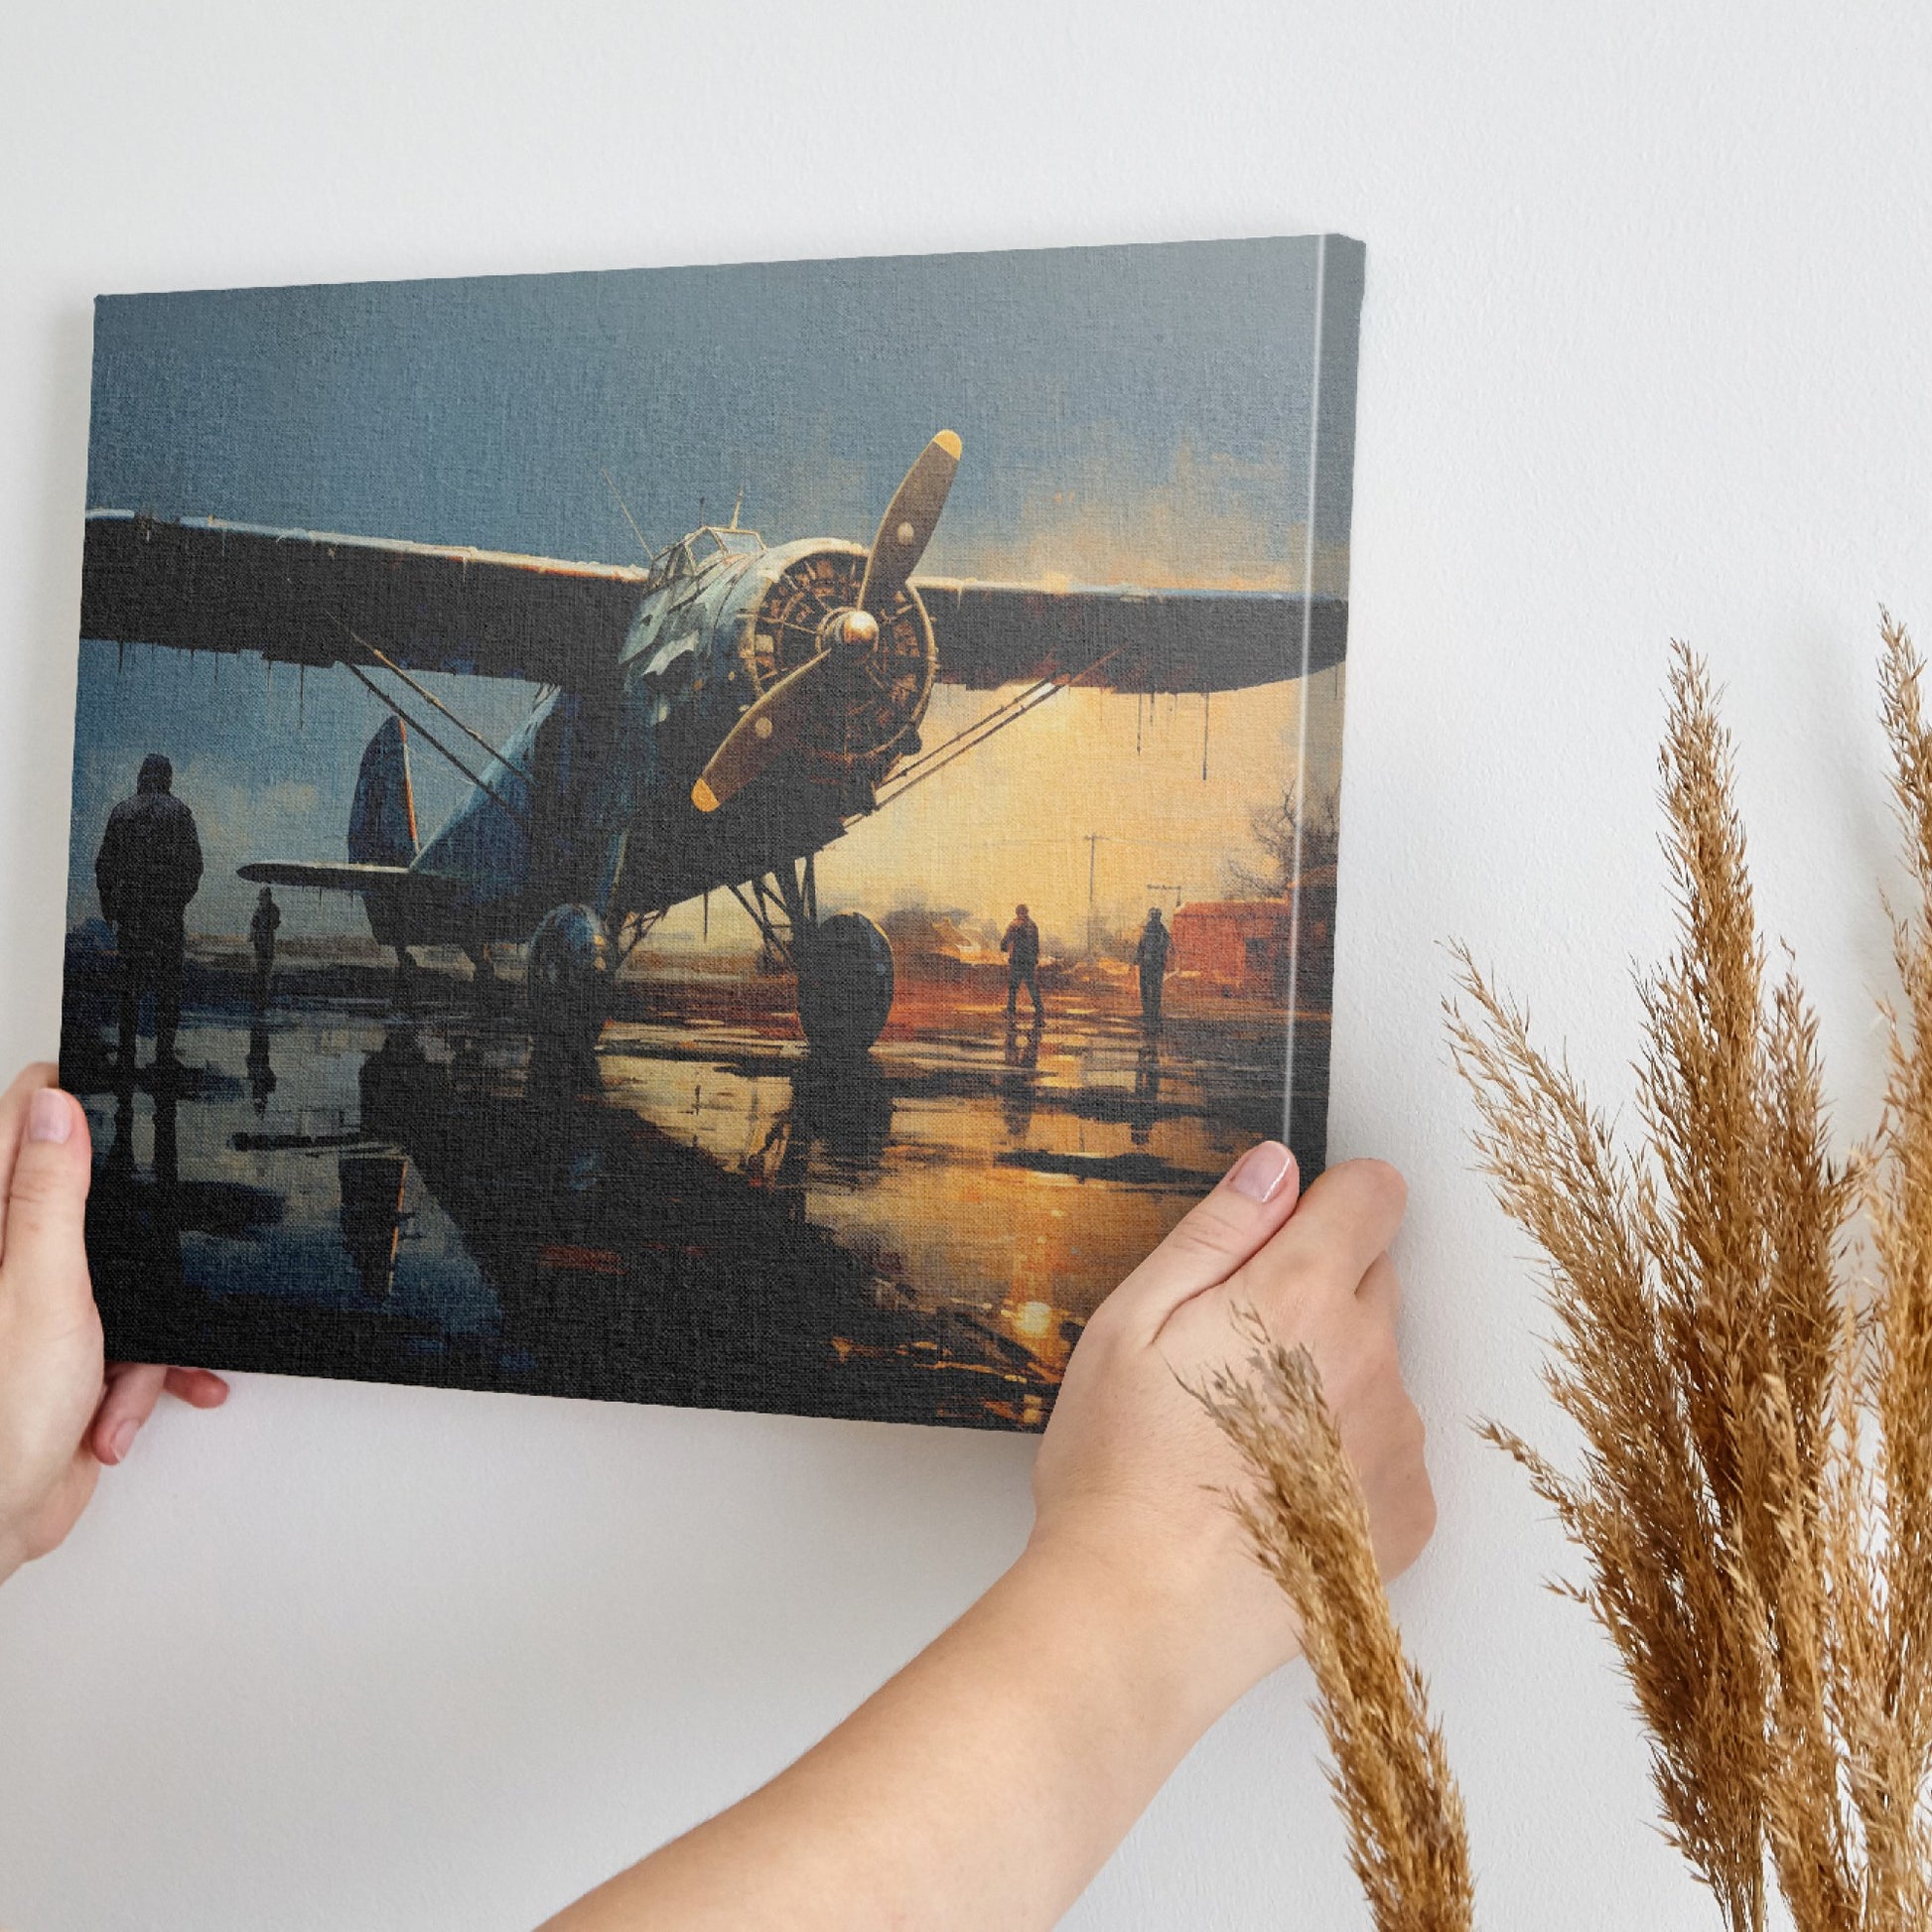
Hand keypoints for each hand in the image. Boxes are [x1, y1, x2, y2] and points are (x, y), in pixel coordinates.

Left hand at [0, 1064, 227, 1583]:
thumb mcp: (40, 1289)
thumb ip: (48, 1196)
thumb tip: (55, 1106)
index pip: (22, 1124)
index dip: (73, 1100)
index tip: (125, 1094)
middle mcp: (10, 1262)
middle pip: (84, 1195)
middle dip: (136, 1223)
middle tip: (162, 1226)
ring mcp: (40, 1309)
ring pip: (124, 1273)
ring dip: (147, 1325)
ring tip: (129, 1370)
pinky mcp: (70, 1354)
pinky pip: (132, 1338)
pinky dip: (144, 1373)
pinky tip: (132, 1405)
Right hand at [1029, 1144, 1433, 1722]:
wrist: (1142, 1617)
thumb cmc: (1120, 1472)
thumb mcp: (1131, 1322)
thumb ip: (1216, 1232)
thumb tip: (1274, 1167)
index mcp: (1301, 1296)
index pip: (1374, 1194)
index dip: (1327, 1201)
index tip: (1283, 1234)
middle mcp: (1371, 1359)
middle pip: (1374, 1279)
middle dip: (1316, 1292)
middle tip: (1230, 1353)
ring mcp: (1397, 1441)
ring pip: (1378, 1368)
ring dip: (1331, 1379)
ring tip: (1242, 1438)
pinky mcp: (1407, 1515)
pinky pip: (1388, 1450)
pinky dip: (1346, 1457)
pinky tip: (1275, 1490)